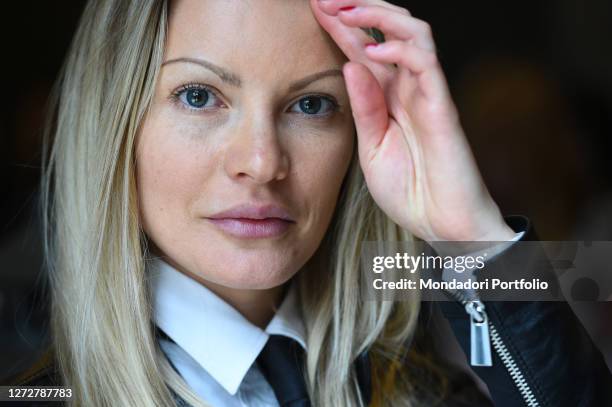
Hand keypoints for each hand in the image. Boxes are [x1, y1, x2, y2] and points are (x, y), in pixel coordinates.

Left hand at [310, 0, 514, 241]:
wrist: (442, 224)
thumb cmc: (410, 191)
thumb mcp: (372, 150)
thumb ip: (364, 110)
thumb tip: (351, 66)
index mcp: (388, 98)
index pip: (362, 49)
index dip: (340, 25)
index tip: (313, 7)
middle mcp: (408, 88)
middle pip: (389, 29)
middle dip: (357, 7)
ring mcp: (428, 94)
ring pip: (412, 33)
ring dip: (378, 15)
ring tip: (346, 9)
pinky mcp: (443, 107)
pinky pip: (426, 65)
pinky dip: (398, 51)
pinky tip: (370, 50)